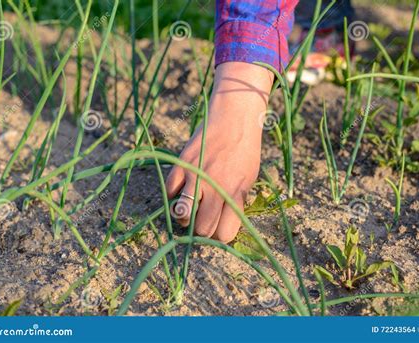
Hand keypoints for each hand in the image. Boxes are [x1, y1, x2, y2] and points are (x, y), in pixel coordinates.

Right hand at [166, 62, 272, 242]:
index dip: (220, 235)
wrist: (233, 118)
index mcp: (236, 194)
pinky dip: (174, 195)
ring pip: (182, 215)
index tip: (219, 227)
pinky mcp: (181, 165)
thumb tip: (221, 225)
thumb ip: (236, 202)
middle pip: (202, 229)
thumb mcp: (249, 179)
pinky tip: (183, 189)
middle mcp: (215, 189)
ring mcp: (196, 176)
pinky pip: (170, 193)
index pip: (224, 235)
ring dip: (186, 217)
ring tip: (191, 208)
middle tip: (204, 218)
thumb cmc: (245, 151)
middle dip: (202, 229)